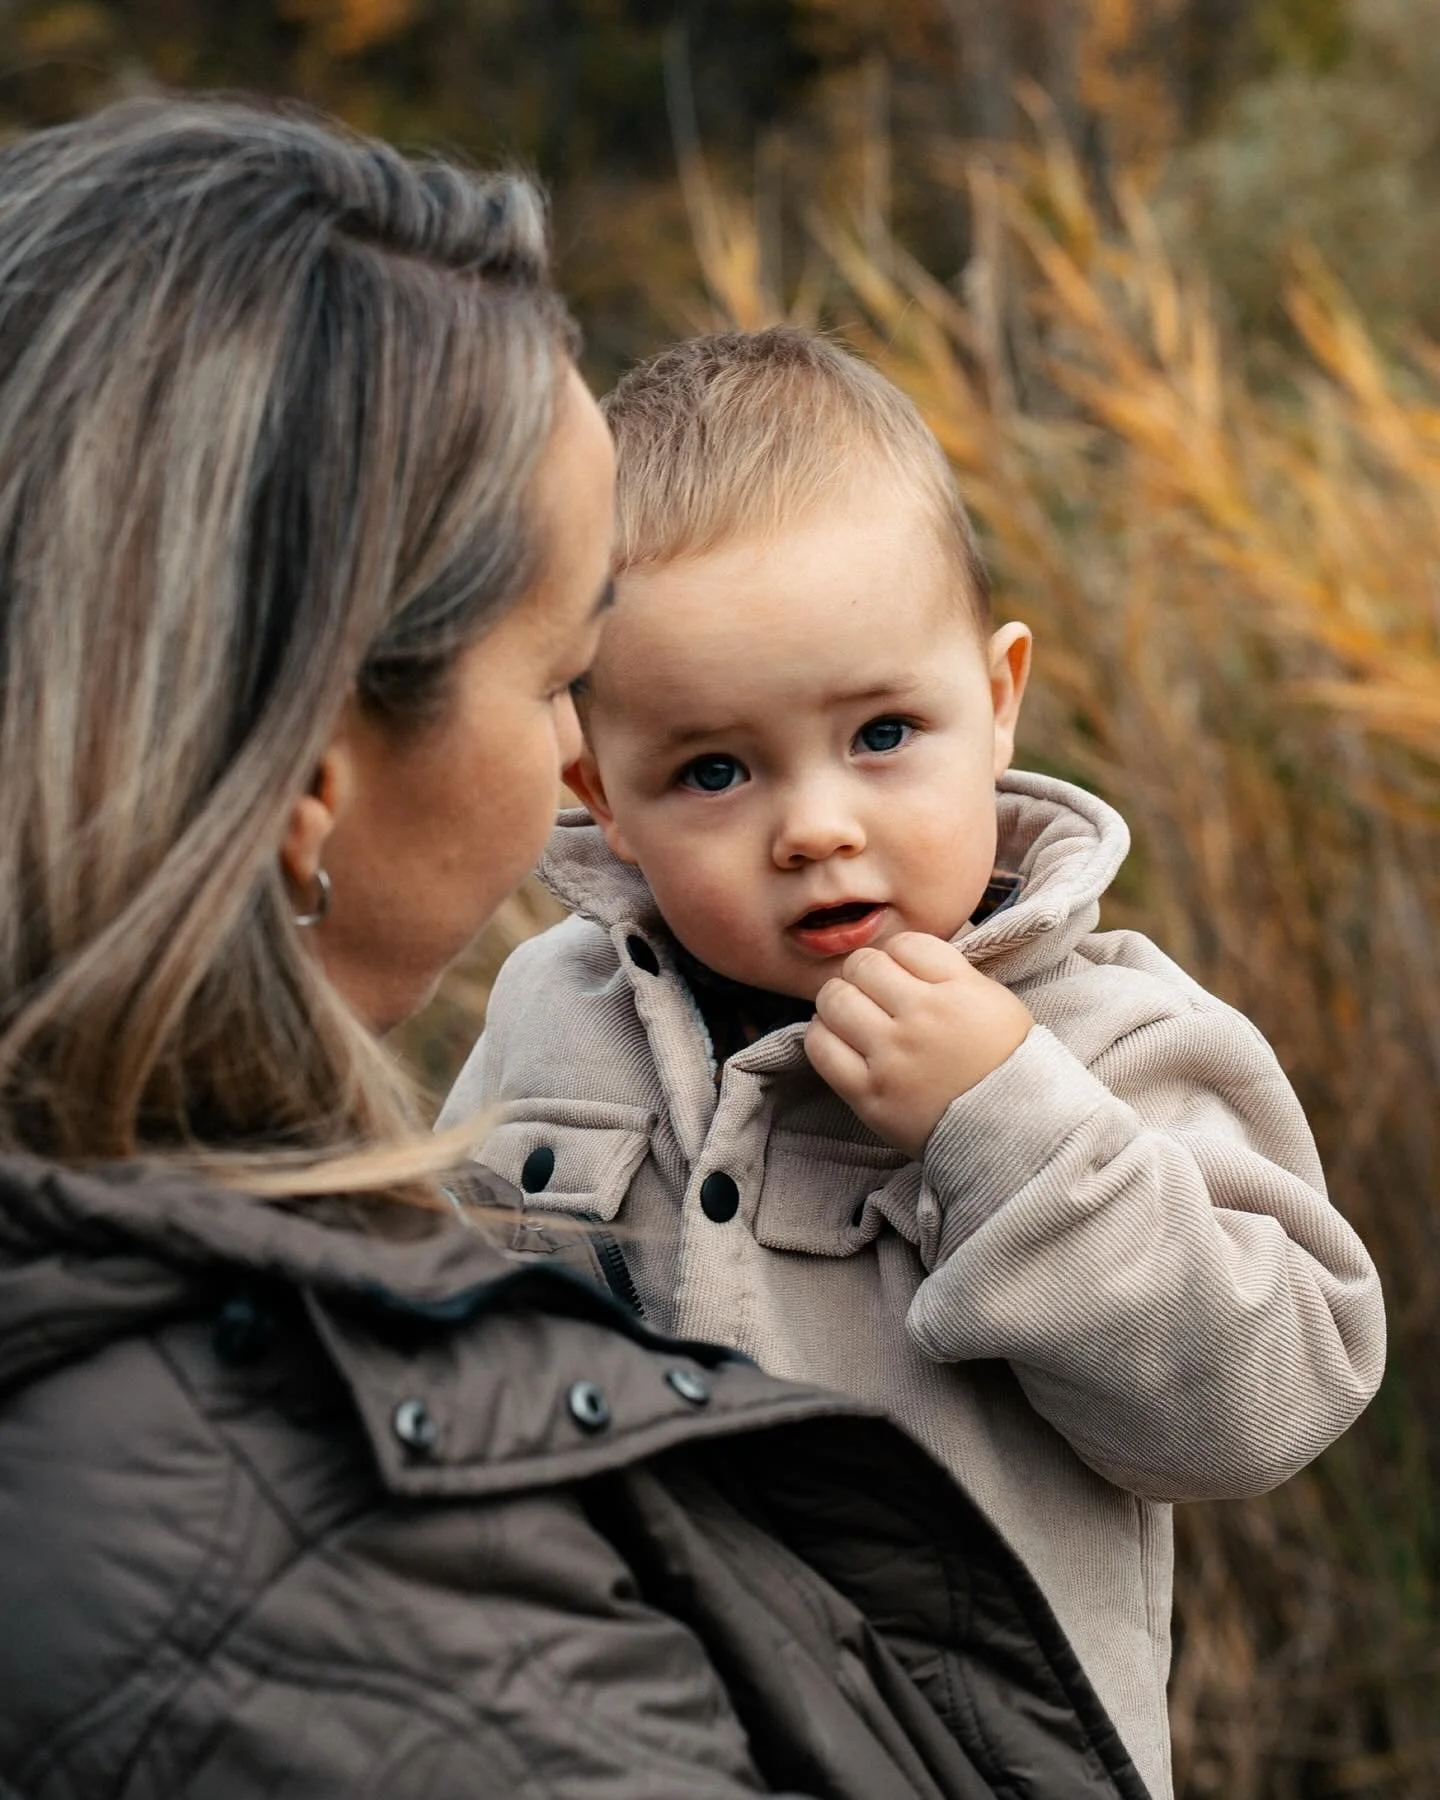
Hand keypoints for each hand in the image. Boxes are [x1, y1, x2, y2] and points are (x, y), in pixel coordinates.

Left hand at [804, 932, 1032, 1159]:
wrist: (1013, 1134)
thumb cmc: (1006, 1066)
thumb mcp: (995, 1003)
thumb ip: (951, 974)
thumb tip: (901, 956)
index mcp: (960, 992)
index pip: (906, 944)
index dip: (898, 954)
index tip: (901, 971)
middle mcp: (922, 1018)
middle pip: (864, 965)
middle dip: (863, 972)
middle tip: (870, 990)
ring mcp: (892, 1057)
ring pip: (835, 999)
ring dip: (837, 999)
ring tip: (849, 1011)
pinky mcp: (868, 1094)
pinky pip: (820, 1047)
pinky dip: (821, 1034)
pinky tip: (836, 1036)